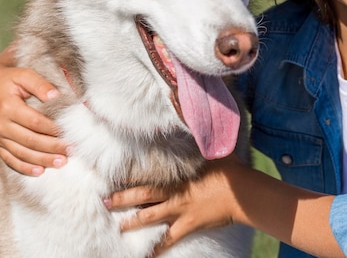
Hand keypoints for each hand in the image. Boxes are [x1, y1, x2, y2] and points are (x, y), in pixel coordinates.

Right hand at [0, 44, 68, 175]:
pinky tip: (39, 171)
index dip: (53, 128)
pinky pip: (9, 159)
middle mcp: (0, 125)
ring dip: (42, 160)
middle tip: (71, 151)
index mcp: (7, 107)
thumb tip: (56, 96)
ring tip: (61, 162)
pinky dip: (24, 167)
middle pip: (30, 140)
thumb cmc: (8, 79)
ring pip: (21, 153)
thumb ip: (40, 84)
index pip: (34, 122)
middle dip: (52, 147)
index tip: (70, 132)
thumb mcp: (23, 75)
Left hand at [107, 153, 343, 256]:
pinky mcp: (188, 225)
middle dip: (122, 199)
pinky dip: (157, 249)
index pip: (149, 175)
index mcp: (177, 175)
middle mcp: (174, 193)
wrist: (241, 192)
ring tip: (118, 226)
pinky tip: (147, 256)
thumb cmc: (228, 168)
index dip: (130, 177)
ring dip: (133, 222)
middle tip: (105, 202)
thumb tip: (182, 104)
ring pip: (150, 218)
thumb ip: (196, 130)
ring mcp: (180, 211)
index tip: (113, 177)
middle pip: (142, 197)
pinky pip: (169, 240)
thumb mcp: (212, 146)